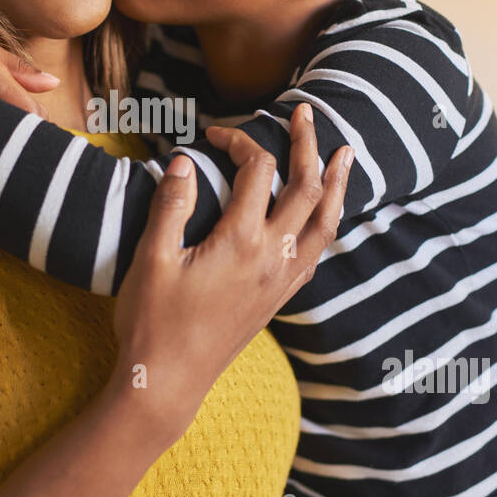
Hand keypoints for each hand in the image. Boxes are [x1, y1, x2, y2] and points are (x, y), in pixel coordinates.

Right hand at [111, 103, 352, 445]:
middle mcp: (272, 258)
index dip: (239, 139)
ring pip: (325, 222)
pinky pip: (317, 252)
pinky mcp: (278, 299)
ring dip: (336, 184)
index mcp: (241, 241)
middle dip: (308, 145)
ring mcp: (280, 281)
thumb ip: (171, 205)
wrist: (166, 383)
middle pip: (305, 187)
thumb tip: (185, 160)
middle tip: (307, 114)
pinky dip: (327, 223)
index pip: (256, 170)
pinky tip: (324, 216)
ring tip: (345, 155)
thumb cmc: (152, 322)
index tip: (214, 133)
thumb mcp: (151, 259)